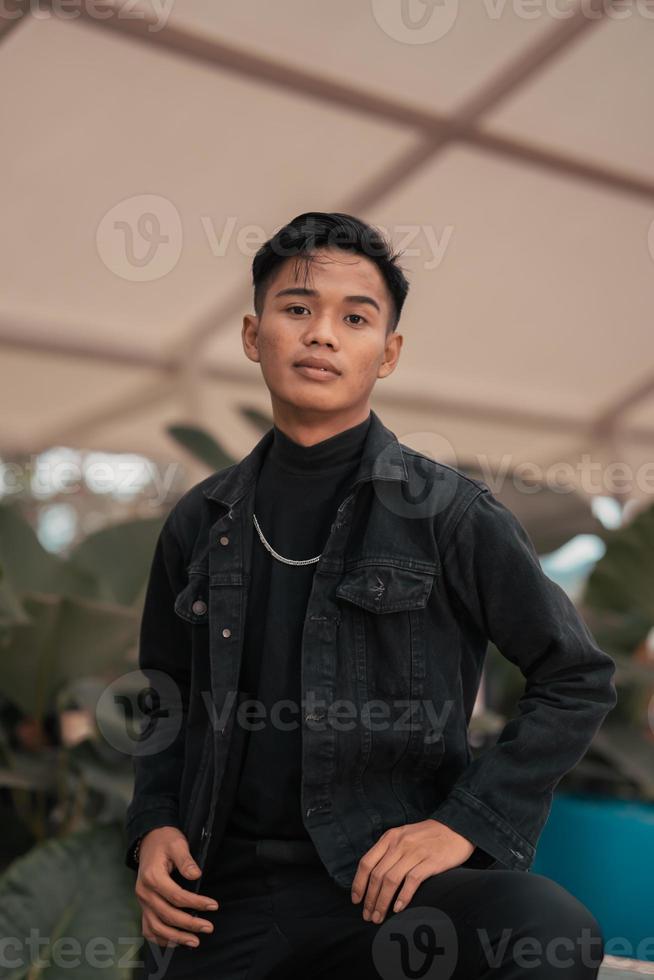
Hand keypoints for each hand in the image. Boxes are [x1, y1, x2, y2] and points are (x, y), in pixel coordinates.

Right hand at [135, 827, 219, 947]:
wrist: (149, 841)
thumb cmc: (166, 841)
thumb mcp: (177, 844)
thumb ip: (186, 860)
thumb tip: (197, 875)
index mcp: (152, 877)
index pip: (176, 896)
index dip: (196, 903)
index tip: (213, 905)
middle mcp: (144, 892)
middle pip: (167, 915)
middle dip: (189, 924)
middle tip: (209, 927)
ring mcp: (142, 902)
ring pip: (156, 927)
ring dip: (176, 937)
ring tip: (195, 941)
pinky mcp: (144, 906)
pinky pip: (148, 929)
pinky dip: (161, 939)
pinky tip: (176, 942)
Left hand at [350, 819, 473, 923]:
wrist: (457, 827)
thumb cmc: (428, 836)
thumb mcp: (403, 835)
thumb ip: (389, 851)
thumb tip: (374, 876)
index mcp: (390, 837)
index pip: (366, 862)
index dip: (358, 884)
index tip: (356, 900)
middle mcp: (399, 844)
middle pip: (377, 875)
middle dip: (370, 899)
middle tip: (368, 916)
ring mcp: (415, 852)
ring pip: (391, 880)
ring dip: (382, 902)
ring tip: (379, 917)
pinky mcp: (430, 861)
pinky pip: (412, 881)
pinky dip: (403, 896)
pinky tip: (398, 908)